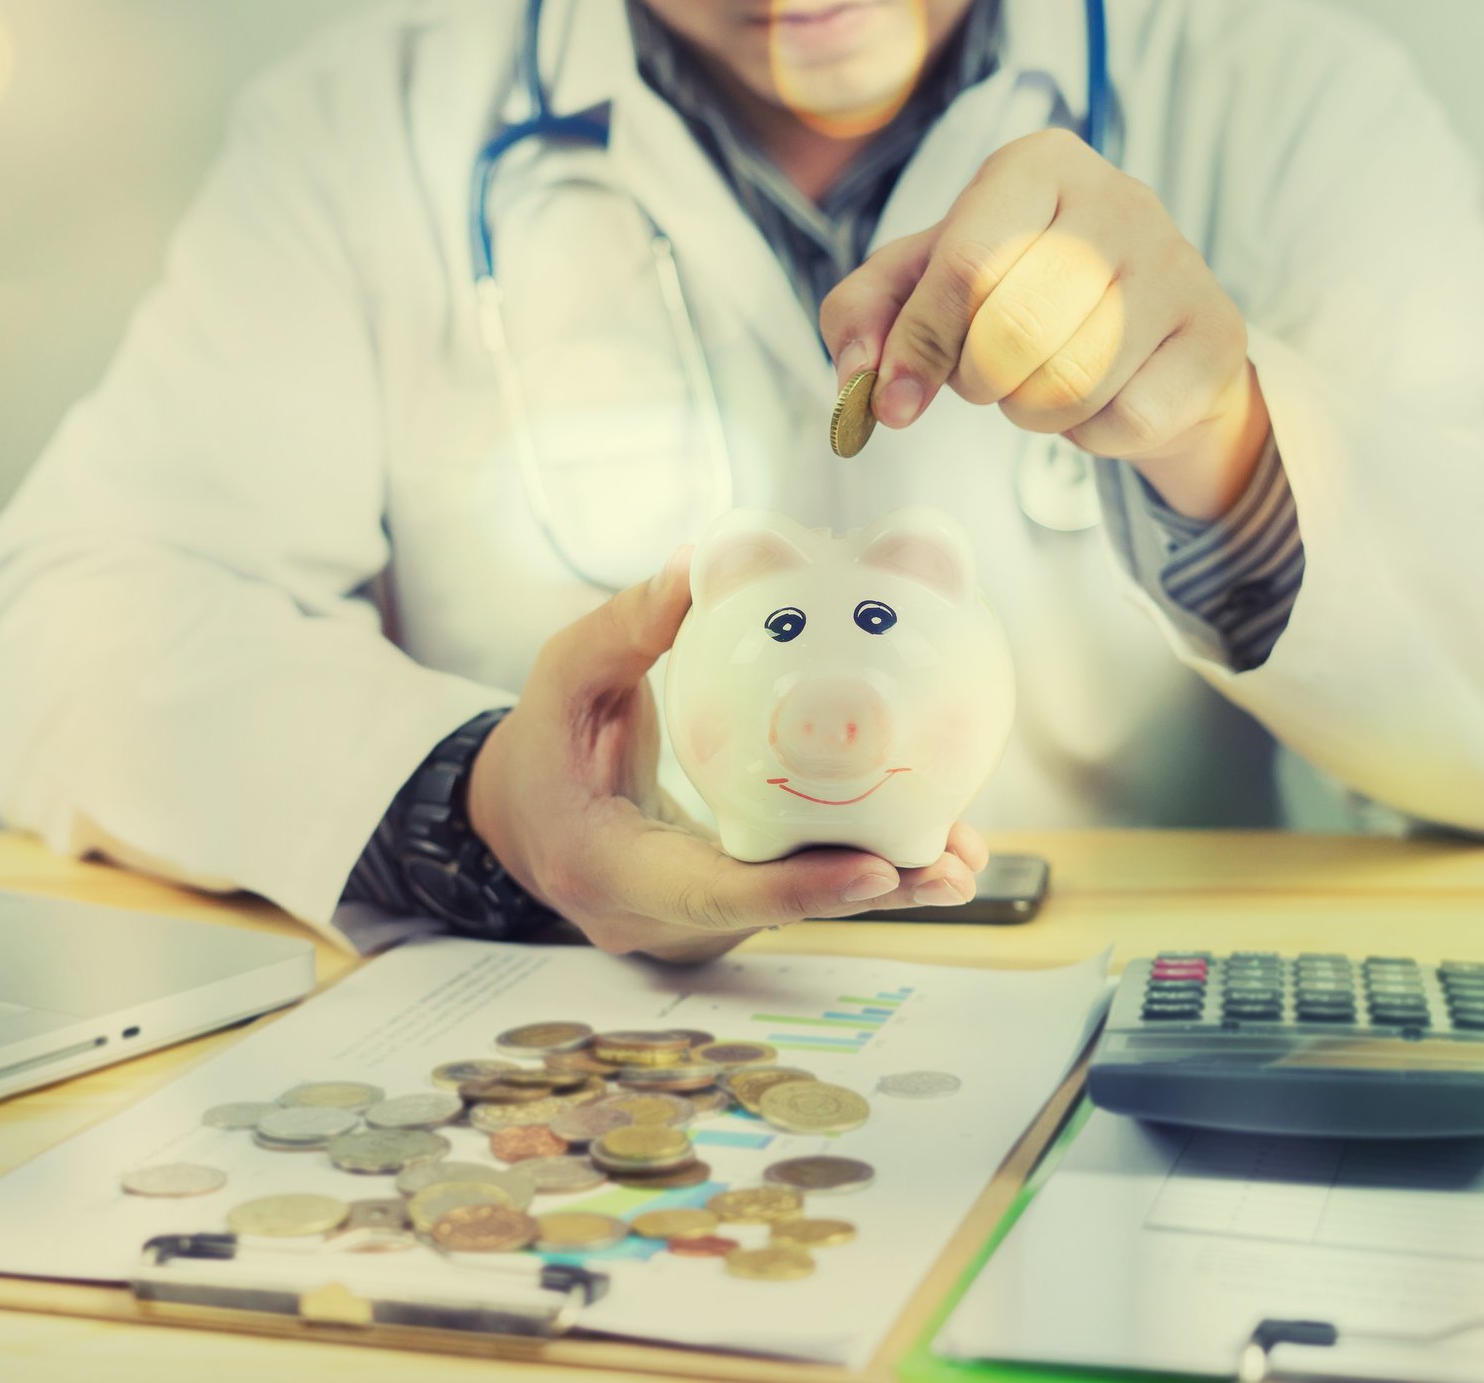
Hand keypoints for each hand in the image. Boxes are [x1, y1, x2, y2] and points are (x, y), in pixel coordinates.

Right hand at [465, 546, 988, 961]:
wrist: (516, 818)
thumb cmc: (541, 746)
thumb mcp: (563, 679)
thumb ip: (625, 627)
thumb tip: (699, 560)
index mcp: (608, 869)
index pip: (711, 891)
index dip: (799, 886)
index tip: (880, 866)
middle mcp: (656, 916)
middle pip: (777, 912)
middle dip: (871, 894)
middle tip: (956, 866)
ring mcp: (691, 923)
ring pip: (796, 908)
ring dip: (885, 888)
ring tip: (967, 857)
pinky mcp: (721, 907)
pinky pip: (793, 891)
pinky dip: (856, 871)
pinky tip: (930, 846)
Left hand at [820, 129, 1270, 519]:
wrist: (1146, 330)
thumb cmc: (1020, 293)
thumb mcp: (927, 282)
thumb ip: (866, 314)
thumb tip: (862, 381)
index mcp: (1039, 164)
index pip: (966, 263)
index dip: (921, 343)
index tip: (897, 398)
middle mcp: (1119, 198)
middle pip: (1014, 331)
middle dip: (979, 380)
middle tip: (986, 377)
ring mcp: (1178, 265)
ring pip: (1071, 383)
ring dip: (1031, 410)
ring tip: (1038, 383)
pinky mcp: (1214, 336)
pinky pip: (1125, 418)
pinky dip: (1091, 434)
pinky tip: (1100, 399)